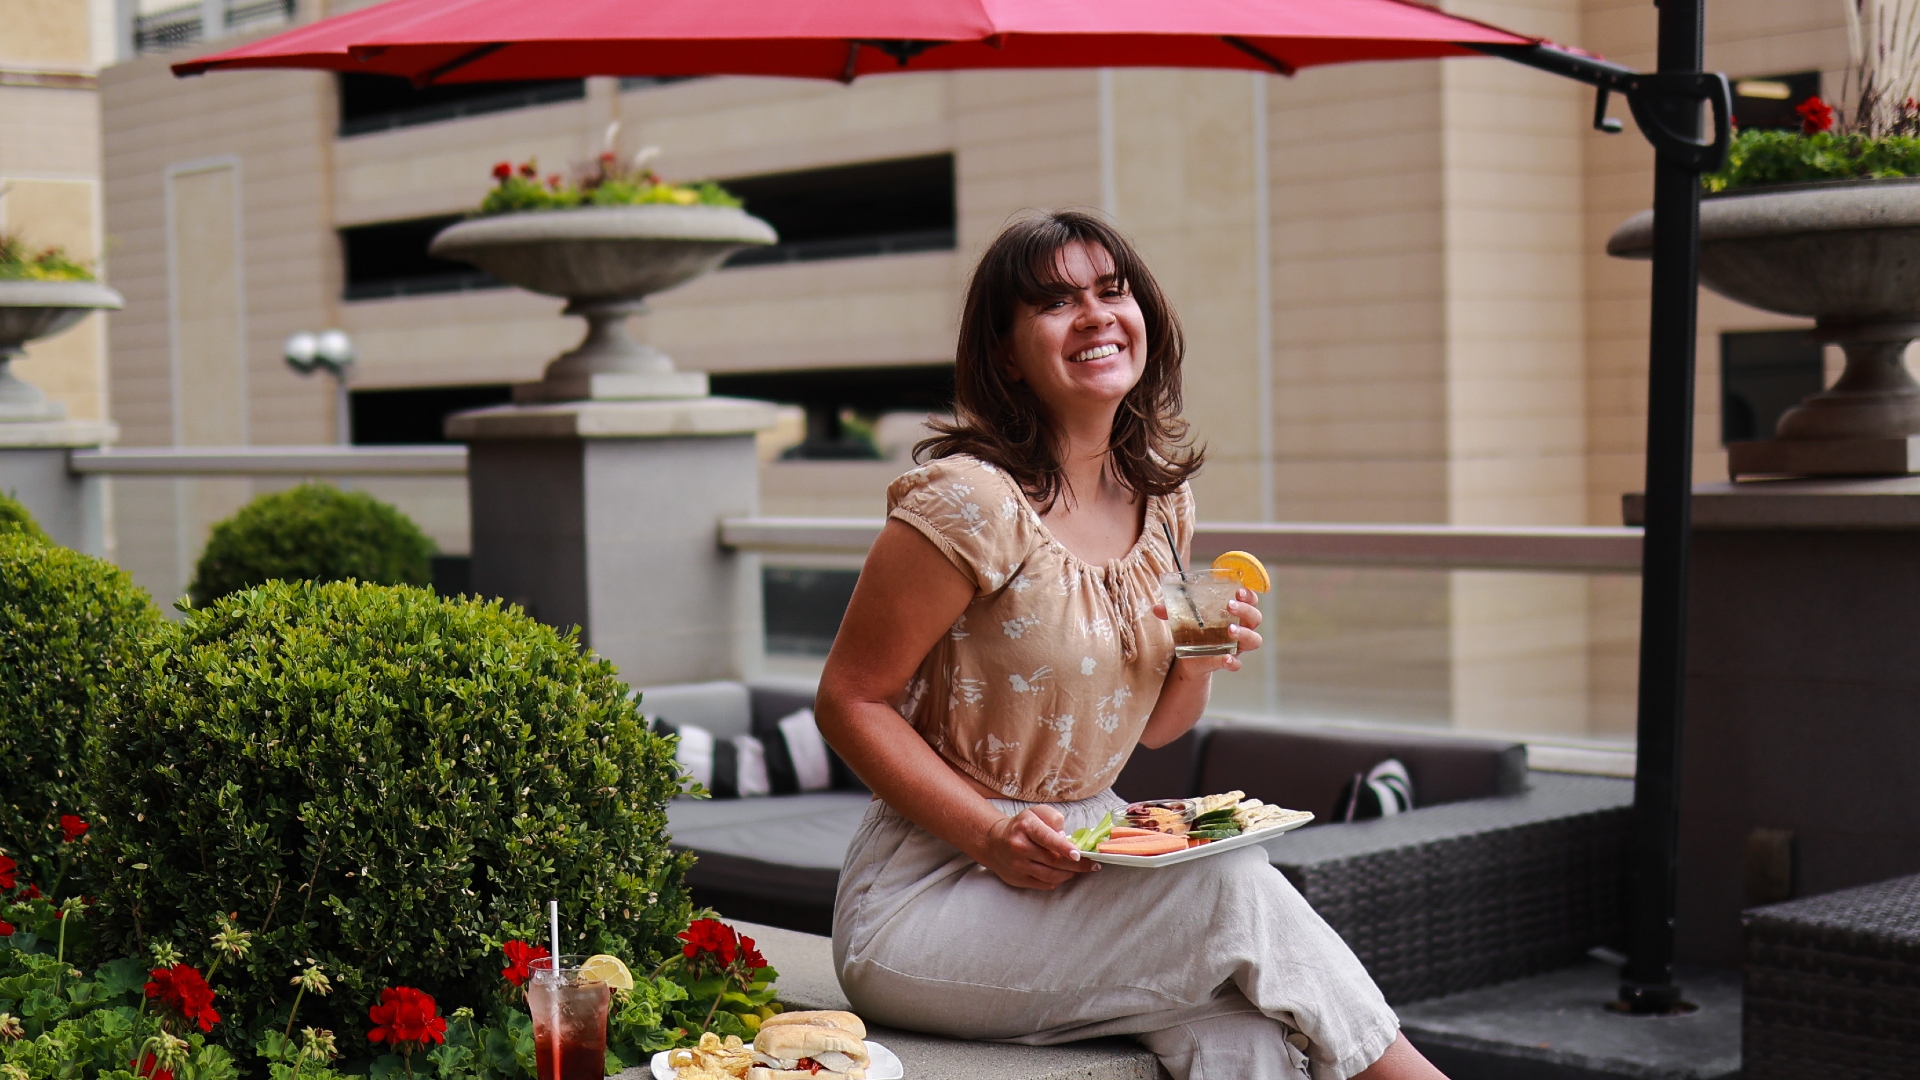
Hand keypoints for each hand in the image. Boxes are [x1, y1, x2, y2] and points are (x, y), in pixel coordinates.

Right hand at [974, 805, 1099, 889]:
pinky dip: (1058, 879)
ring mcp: (1018, 866)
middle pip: (1053, 860)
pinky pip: (1045, 884)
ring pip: (1051, 875)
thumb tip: (1065, 837)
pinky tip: (1064, 873)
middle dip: (1077, 865)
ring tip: (1079, 869)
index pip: (1048, 839)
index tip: (1079, 855)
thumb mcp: (1036, 812)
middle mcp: (1019, 847)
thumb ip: (1053, 818)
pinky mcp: (1019, 879)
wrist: (995, 843)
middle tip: (1093, 865)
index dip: (1065, 848)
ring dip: (1070, 874)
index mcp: (1025, 827)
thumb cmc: (1022, 826)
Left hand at [1151, 587, 1263, 673]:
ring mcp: (1237, 646)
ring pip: (1254, 640)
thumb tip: (1157, 608)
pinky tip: (1225, 658)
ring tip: (1230, 630)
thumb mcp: (1183, 617)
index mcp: (1234, 613)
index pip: (1251, 600)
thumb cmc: (1193, 630)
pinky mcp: (1227, 661)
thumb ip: (1171, 611)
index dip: (1249, 595)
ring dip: (1244, 634)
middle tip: (1230, 606)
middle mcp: (1241, 628)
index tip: (1238, 590)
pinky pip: (1237, 664)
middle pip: (1255, 618)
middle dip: (1246, 610)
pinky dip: (1233, 662)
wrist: (1188, 657)